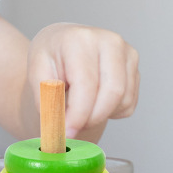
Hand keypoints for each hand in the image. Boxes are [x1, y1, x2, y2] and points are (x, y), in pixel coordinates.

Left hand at [27, 23, 139, 138]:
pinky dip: (111, 111)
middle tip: (72, 127)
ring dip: (100, 115)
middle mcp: (109, 42)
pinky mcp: (135, 67)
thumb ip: (47, 100)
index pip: (86, 84)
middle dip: (92, 118)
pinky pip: (129, 103)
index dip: (78, 114)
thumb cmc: (50, 56)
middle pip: (112, 93)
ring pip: (123, 101)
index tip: (66, 132)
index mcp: (80, 39)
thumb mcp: (36, 74)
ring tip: (78, 106)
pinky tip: (94, 99)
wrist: (63, 43)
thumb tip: (58, 128)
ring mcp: (127, 53)